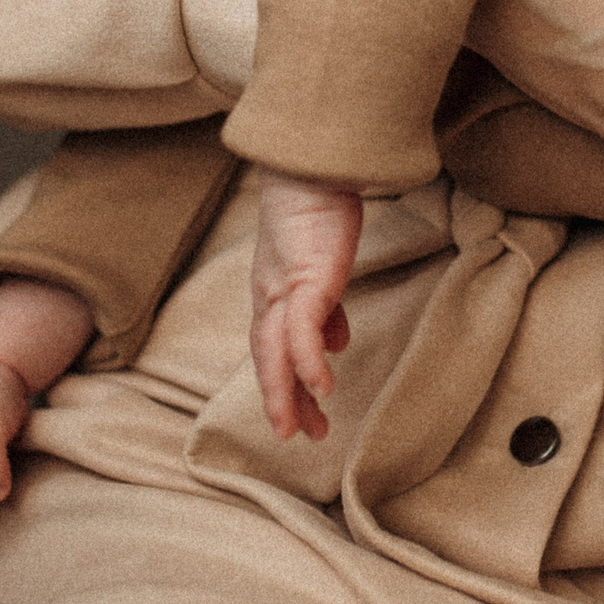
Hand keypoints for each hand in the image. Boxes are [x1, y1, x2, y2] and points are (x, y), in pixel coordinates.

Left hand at [250, 171, 360, 440]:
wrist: (313, 166)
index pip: (272, 349)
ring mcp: (285, 289)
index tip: (293, 418)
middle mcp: (270, 297)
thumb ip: (324, 305)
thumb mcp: (322, 266)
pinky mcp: (306, 279)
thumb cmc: (318, 210)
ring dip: (286, 393)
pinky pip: (302, 331)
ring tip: (302, 427)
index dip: (279, 385)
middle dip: (278, 400)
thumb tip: (336, 342)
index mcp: (273, 294)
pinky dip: (308, 362)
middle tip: (293, 437)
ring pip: (276, 353)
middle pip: (267, 359)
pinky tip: (322, 387)